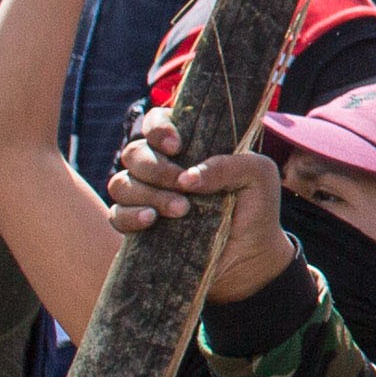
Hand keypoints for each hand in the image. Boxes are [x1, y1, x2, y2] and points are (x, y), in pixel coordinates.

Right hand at [107, 132, 290, 305]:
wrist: (250, 255)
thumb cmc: (255, 207)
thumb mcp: (259, 176)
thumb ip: (231, 164)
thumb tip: (188, 177)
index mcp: (189, 147)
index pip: (157, 121)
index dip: (158, 127)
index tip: (176, 146)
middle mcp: (162, 168)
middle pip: (134, 152)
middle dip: (155, 167)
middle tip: (183, 184)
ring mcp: (146, 196)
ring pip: (121, 183)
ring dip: (148, 193)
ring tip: (181, 210)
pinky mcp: (137, 225)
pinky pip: (115, 214)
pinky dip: (130, 215)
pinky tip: (152, 220)